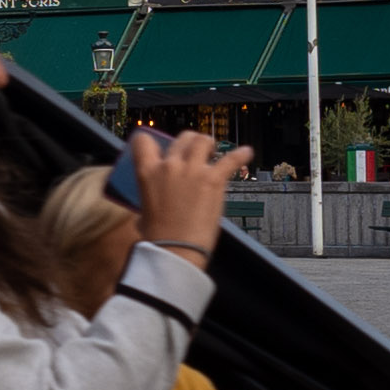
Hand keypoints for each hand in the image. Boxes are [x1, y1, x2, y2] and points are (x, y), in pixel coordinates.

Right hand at [123, 125, 250, 257]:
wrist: (176, 250)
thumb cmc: (157, 238)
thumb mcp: (142, 213)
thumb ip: (146, 199)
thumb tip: (147, 206)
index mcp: (148, 173)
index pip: (143, 141)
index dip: (150, 141)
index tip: (158, 145)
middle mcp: (170, 166)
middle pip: (181, 139)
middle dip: (188, 142)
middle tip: (194, 150)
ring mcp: (193, 171)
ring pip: (202, 141)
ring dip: (208, 144)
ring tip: (212, 149)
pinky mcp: (214, 180)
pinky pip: (230, 159)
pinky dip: (240, 155)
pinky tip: (247, 152)